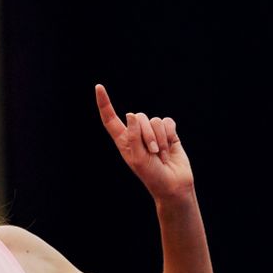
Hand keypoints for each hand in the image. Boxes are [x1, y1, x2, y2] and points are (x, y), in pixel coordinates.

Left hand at [95, 84, 193, 202]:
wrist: (173, 185)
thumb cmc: (152, 175)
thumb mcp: (138, 158)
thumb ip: (133, 136)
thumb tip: (131, 115)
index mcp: (124, 141)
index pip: (110, 119)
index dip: (104, 103)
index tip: (99, 88)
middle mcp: (137, 134)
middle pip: (138, 117)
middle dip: (148, 134)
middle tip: (153, 153)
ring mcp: (153, 132)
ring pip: (155, 120)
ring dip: (160, 139)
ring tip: (161, 155)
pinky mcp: (168, 133)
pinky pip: (168, 122)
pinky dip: (170, 135)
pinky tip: (170, 148)